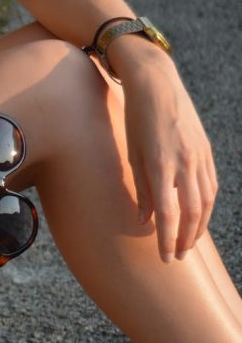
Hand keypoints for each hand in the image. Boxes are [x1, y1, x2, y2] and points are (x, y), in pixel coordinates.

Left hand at [115, 44, 216, 260]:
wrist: (156, 84)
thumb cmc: (135, 119)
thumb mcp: (130, 154)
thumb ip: (141, 188)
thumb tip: (145, 219)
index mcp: (160, 166)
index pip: (167, 213)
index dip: (166, 239)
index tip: (165, 258)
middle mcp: (184, 163)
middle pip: (191, 212)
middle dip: (184, 239)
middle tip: (176, 258)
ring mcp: (198, 156)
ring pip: (205, 201)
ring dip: (197, 226)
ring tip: (188, 244)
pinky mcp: (205, 150)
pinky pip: (210, 185)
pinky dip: (206, 206)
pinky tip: (199, 217)